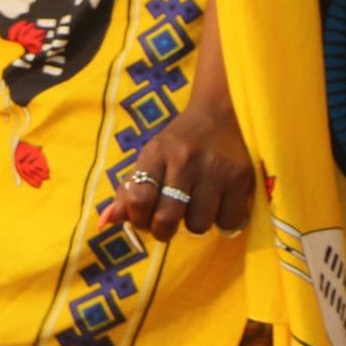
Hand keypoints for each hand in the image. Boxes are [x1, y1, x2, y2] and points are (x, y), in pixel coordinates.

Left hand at [100, 97, 254, 241]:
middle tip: (167, 224)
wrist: (221, 115)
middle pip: (167, 217)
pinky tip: (217, 204)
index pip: (138, 197)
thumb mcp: (149, 159)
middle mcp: (184, 160)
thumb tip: (104, 222)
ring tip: (195, 206)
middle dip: (163, 230)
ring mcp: (215, 170)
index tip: (143, 219)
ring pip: (198, 225)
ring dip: (194, 223)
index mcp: (155, 153)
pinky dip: (221, 221)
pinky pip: (228, 222)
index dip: (137, 218)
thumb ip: (128, 192)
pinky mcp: (242, 179)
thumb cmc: (179, 143)